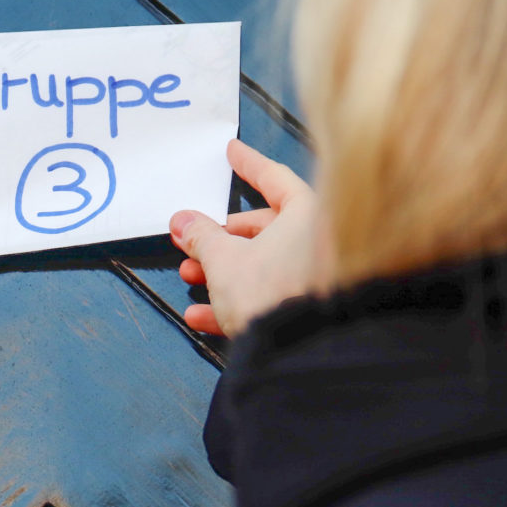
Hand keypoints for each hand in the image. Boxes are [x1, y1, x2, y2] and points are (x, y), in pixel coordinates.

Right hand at [169, 139, 317, 337]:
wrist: (301, 355)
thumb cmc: (269, 294)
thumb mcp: (222, 259)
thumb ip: (201, 236)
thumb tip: (183, 222)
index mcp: (310, 216)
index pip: (276, 179)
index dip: (249, 165)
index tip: (232, 151)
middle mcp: (323, 243)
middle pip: (266, 228)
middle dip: (221, 237)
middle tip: (192, 240)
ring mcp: (320, 279)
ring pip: (265, 264)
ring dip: (222, 271)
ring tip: (190, 278)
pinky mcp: (312, 311)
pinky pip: (271, 296)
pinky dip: (237, 302)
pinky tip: (202, 316)